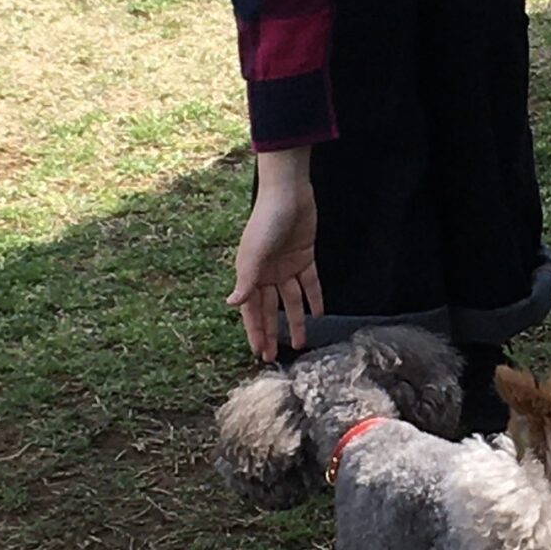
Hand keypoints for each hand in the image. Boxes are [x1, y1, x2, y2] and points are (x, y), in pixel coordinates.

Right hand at [228, 150, 322, 360]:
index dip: (255, 331)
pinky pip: (310, 282)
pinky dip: (314, 297)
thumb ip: (247, 280)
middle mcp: (267, 273)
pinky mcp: (304, 256)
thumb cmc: (266, 221)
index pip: (252, 309)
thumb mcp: (255, 253)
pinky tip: (318, 314)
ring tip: (301, 342)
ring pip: (292, 300)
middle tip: (274, 355)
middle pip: (270, 309)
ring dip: (296, 320)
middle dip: (272, 331)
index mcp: (251, 273)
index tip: (258, 352)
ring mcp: (286, 265)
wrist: (288, 193)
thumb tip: (232, 303)